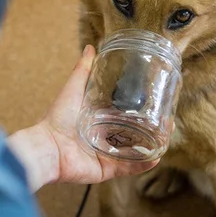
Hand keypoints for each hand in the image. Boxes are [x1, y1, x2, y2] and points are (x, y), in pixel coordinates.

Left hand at [7, 45, 161, 191]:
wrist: (47, 146)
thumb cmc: (57, 118)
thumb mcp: (73, 89)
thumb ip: (83, 70)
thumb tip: (91, 47)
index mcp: (98, 120)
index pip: (124, 115)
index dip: (141, 110)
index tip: (157, 101)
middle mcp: (104, 137)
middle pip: (134, 134)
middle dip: (152, 129)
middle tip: (168, 121)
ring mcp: (107, 154)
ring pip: (135, 151)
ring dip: (152, 145)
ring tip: (167, 136)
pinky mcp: (106, 169)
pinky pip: (128, 168)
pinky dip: (143, 164)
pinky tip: (157, 156)